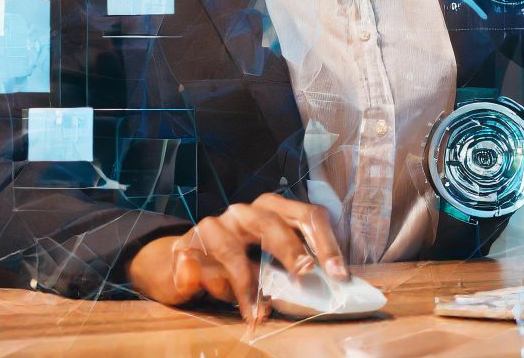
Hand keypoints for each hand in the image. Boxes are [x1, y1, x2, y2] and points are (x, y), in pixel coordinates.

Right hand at [125, 194, 347, 323]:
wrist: (184, 261)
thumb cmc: (237, 262)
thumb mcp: (268, 260)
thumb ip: (292, 267)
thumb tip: (328, 286)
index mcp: (272, 209)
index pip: (306, 216)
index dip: (326, 243)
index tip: (338, 274)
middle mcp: (245, 211)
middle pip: (273, 224)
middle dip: (291, 251)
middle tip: (305, 274)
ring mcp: (215, 226)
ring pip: (234, 252)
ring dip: (247, 287)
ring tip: (259, 313)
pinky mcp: (187, 246)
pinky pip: (205, 272)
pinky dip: (217, 291)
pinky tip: (222, 302)